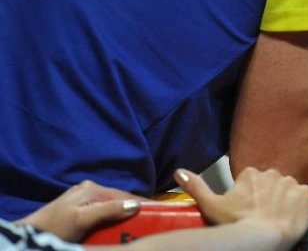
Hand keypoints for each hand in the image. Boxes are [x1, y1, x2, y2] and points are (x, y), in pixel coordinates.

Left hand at [17, 180, 142, 241]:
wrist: (30, 235)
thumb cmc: (55, 227)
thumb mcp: (82, 219)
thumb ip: (107, 210)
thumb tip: (135, 204)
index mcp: (92, 188)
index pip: (124, 195)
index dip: (142, 203)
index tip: (160, 211)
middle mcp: (90, 190)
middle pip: (119, 200)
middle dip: (134, 209)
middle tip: (151, 221)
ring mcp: (85, 200)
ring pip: (112, 207)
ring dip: (124, 215)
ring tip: (139, 224)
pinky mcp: (80, 211)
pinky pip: (104, 213)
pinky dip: (113, 219)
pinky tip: (119, 227)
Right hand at [178, 167, 307, 247]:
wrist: (263, 237)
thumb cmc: (235, 224)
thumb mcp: (211, 206)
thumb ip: (196, 186)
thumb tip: (178, 172)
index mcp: (251, 173)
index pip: (254, 182)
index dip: (251, 198)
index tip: (248, 211)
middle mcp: (273, 172)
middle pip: (272, 184)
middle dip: (269, 198)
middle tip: (262, 217)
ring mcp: (291, 182)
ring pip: (288, 190)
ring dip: (285, 201)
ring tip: (277, 219)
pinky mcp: (306, 193)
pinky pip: (305, 196)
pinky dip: (301, 205)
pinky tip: (292, 217)